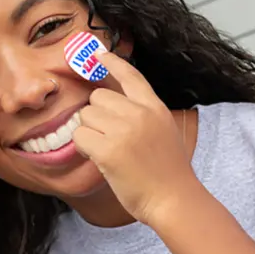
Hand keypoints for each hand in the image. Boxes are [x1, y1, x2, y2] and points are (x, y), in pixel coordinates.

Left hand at [72, 51, 200, 224]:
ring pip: (86, 116)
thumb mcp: (165, 132)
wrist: (174, 199)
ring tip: (108, 151)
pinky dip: (84, 148)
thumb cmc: (169, 173)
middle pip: (99, 97)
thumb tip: (113, 105)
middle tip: (110, 139)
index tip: (98, 54)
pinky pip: (80, 136)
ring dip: (90, 133)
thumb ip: (145, 115)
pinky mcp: (108, 149)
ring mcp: (125, 130)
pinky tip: (100, 159)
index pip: (131, 76)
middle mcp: (140, 114)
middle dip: (97, 117)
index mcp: (156, 108)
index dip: (112, 63)